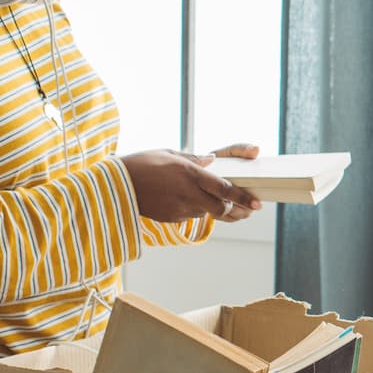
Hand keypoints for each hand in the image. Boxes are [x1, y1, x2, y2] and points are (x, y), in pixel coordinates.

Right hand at [122, 148, 260, 223]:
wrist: (115, 186)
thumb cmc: (142, 164)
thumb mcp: (169, 154)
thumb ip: (193, 159)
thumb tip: (212, 161)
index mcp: (190, 174)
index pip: (224, 189)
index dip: (243, 198)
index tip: (257, 203)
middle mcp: (187, 194)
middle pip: (222, 209)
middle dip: (235, 209)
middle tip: (245, 207)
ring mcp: (179, 209)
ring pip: (207, 213)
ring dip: (214, 209)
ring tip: (217, 201)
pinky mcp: (171, 219)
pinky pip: (190, 216)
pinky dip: (195, 210)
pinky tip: (188, 200)